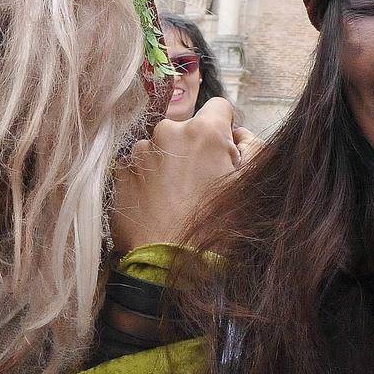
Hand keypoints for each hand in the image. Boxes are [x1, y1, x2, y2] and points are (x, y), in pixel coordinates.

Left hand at [111, 98, 247, 251]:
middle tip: (201, 184)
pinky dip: (148, 179)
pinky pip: (140, 166)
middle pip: (188, 129)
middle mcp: (167, 132)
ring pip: (162, 148)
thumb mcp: (248, 188)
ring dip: (171, 164)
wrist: (164, 266)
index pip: (219, 107)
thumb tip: (238, 135)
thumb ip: (254, 150)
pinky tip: (157, 205)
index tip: (225, 152)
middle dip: (196, 149)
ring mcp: (140, 152)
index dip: (226, 128)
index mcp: (204, 132)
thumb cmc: (213, 230)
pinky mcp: (120, 173)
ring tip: (176, 200)